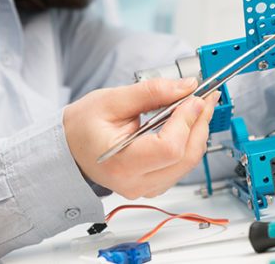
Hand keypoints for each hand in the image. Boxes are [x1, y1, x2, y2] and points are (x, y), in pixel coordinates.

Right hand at [63, 77, 218, 198]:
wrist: (69, 148)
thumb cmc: (82, 126)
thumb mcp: (111, 100)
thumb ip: (151, 93)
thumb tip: (185, 87)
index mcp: (121, 164)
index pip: (168, 148)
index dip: (186, 121)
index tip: (193, 98)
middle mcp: (135, 182)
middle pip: (185, 157)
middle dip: (199, 123)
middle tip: (205, 96)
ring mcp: (146, 187)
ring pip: (188, 163)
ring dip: (198, 132)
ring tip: (198, 106)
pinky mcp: (154, 183)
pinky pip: (181, 166)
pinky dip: (190, 142)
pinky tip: (188, 123)